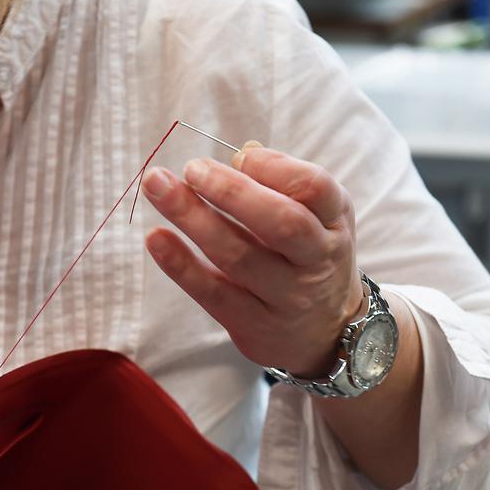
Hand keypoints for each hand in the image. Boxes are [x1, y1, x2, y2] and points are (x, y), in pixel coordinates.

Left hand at [141, 143, 364, 377]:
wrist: (324, 332)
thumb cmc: (309, 255)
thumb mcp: (317, 217)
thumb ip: (283, 184)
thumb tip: (240, 157)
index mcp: (333, 222)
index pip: (315, 189)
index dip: (275, 167)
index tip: (239, 158)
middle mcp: (317, 260)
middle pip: (281, 223)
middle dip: (231, 192)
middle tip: (192, 168)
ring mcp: (287, 297)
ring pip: (239, 257)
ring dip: (193, 218)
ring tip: (158, 186)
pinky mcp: (253, 324)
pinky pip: (212, 293)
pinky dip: (180, 265)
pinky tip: (155, 238)